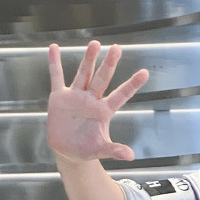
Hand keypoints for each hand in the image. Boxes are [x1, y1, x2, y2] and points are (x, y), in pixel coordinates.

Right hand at [47, 39, 148, 163]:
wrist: (68, 152)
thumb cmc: (87, 150)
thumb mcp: (100, 150)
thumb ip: (114, 151)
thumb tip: (131, 156)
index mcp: (103, 112)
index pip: (121, 95)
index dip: (132, 85)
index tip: (144, 73)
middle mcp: (91, 100)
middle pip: (102, 79)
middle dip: (109, 64)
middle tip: (116, 48)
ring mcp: (76, 96)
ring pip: (83, 74)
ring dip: (88, 59)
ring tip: (95, 43)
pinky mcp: (60, 97)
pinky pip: (57, 77)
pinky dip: (55, 63)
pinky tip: (54, 48)